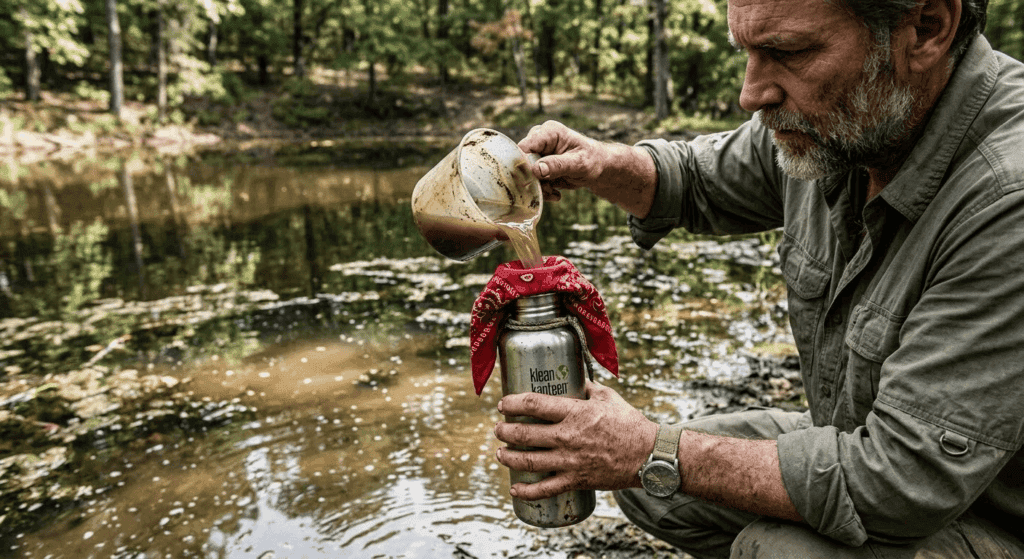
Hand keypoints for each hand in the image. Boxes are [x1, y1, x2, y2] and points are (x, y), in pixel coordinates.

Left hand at [493, 380, 657, 499]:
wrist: (649, 455)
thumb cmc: (630, 423)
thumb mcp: (608, 397)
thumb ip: (588, 388)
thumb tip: (577, 379)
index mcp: (574, 413)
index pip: (533, 404)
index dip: (512, 403)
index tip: (503, 404)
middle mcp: (567, 437)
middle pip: (524, 434)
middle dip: (505, 431)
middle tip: (498, 429)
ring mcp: (570, 461)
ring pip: (529, 461)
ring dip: (508, 457)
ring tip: (500, 453)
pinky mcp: (576, 480)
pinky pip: (545, 489)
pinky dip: (527, 491)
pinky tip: (515, 488)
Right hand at [517, 121, 657, 217]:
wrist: (599, 168)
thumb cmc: (593, 160)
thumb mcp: (578, 163)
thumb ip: (558, 165)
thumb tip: (537, 169)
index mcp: (548, 132)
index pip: (525, 147)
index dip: (525, 165)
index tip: (537, 180)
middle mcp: (539, 139)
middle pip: (523, 162)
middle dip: (535, 179)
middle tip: (550, 189)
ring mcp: (537, 152)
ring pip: (526, 174)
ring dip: (539, 187)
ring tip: (554, 193)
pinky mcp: (538, 165)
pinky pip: (532, 180)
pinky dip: (542, 189)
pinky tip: (555, 193)